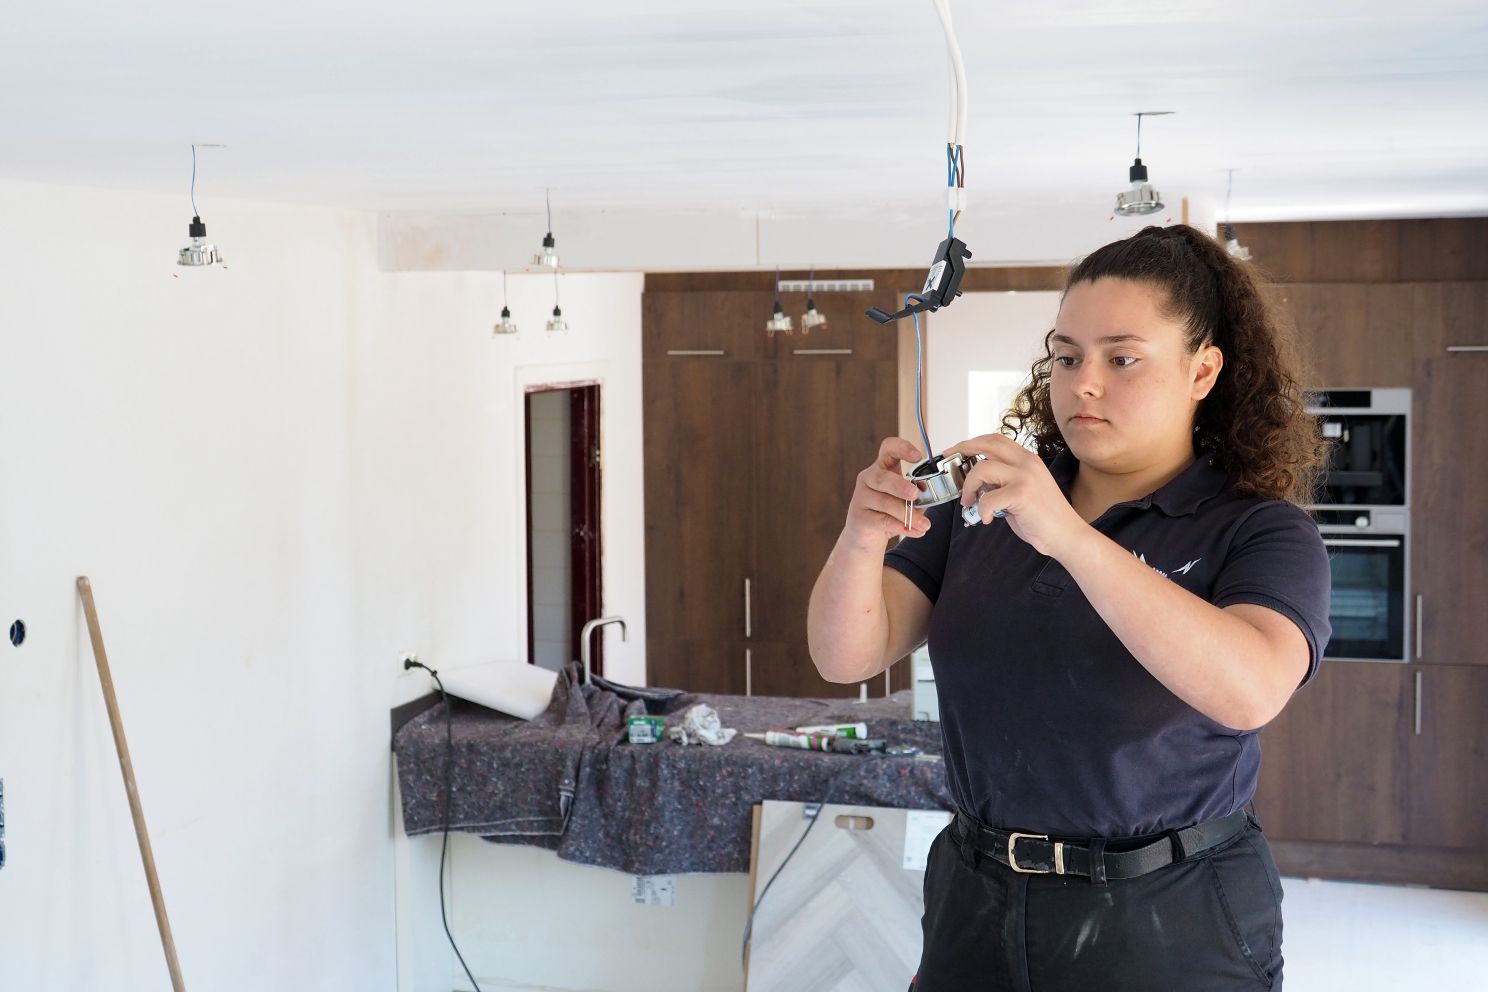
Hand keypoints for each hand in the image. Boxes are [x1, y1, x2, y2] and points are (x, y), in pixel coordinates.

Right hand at [842, 438, 932, 549]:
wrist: (865, 537)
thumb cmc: (888, 512)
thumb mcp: (906, 499)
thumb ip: (918, 493)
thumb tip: (929, 490)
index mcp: (883, 467)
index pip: (888, 448)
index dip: (902, 448)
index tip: (918, 456)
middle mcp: (869, 478)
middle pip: (882, 477)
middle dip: (900, 486)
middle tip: (915, 494)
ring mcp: (861, 498)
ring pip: (884, 502)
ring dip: (907, 514)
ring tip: (924, 524)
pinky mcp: (859, 518)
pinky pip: (882, 520)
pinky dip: (901, 526)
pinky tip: (914, 531)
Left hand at [947, 434, 1085, 558]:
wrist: (1067, 534)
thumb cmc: (1044, 517)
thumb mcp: (1021, 490)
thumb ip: (1001, 481)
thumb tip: (976, 482)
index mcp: (1027, 459)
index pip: (995, 439)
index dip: (972, 442)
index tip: (956, 450)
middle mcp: (1027, 462)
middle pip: (987, 444)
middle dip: (962, 450)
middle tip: (949, 464)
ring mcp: (1025, 476)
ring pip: (982, 469)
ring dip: (969, 486)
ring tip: (970, 502)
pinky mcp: (1022, 494)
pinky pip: (988, 498)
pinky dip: (982, 510)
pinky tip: (988, 518)